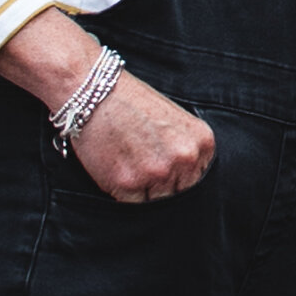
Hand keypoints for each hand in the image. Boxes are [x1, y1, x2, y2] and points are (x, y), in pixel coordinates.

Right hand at [0, 11, 214, 201]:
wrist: (93, 91)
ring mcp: (157, 173)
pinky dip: (123, 192)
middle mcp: (184, 159)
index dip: (180, 176)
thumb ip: (187, 149)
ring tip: (129, 162)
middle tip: (143, 165)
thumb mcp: (176, 119)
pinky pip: (132, 203)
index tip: (165, 167)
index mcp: (202, 142)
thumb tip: (188, 179)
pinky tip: (117, 167)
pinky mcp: (128, 184)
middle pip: (181, 192)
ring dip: (143, 190)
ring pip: (157, 201)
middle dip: (163, 185)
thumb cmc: (132, 102)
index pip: (199, 178)